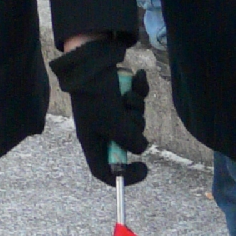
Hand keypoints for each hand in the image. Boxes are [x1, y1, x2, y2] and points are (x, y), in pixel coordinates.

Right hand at [51, 37, 148, 186]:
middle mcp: (101, 129)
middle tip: (131, 115)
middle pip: (126, 142)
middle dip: (134, 127)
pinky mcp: (118, 96)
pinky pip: (136, 101)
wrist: (91, 59)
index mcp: (92, 141)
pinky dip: (139, 90)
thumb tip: (142, 147)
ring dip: (136, 106)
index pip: (105, 170)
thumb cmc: (96, 94)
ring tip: (128, 94)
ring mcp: (110, 112)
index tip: (144, 169)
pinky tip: (139, 77)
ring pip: (134, 120)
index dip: (124, 176)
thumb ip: (130, 140)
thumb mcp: (114, 122)